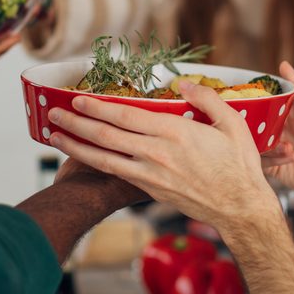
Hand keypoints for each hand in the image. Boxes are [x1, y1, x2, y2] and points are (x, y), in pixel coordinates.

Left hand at [46, 82, 281, 234]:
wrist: (240, 208)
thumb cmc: (240, 165)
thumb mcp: (232, 123)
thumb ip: (206, 99)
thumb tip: (181, 84)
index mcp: (175, 133)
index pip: (126, 116)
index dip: (98, 107)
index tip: (79, 98)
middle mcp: (157, 154)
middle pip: (106, 136)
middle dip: (76, 123)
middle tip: (53, 111)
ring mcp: (151, 175)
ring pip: (104, 159)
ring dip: (76, 146)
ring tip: (53, 135)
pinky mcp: (150, 190)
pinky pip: (115, 173)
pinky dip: (94, 163)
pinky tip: (83, 155)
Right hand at [261, 62, 293, 206]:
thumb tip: (283, 65)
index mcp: (287, 111)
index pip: (263, 99)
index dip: (254, 96)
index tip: (246, 93)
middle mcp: (277, 128)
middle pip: (252, 120)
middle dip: (251, 120)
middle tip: (257, 121)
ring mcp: (273, 147)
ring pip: (253, 140)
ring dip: (268, 141)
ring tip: (288, 145)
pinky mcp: (273, 166)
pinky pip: (260, 160)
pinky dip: (273, 156)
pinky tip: (292, 156)